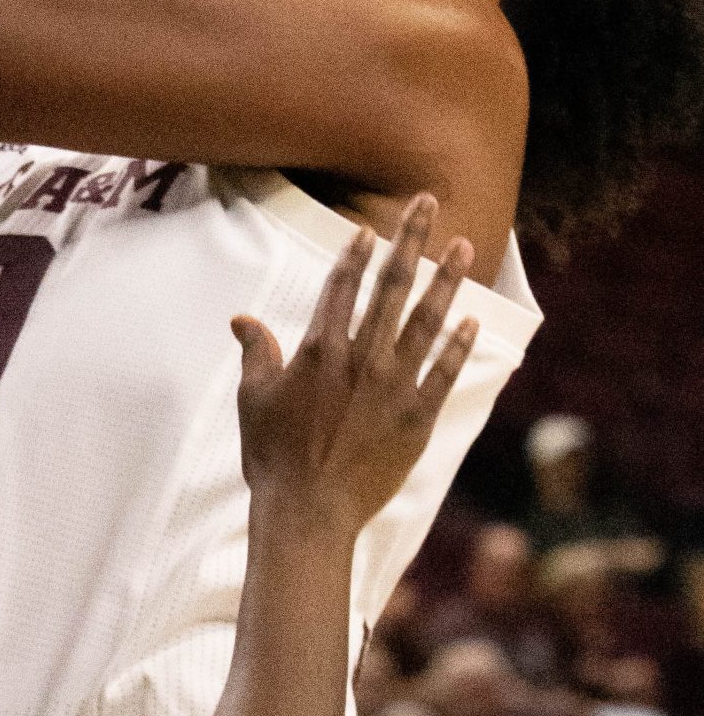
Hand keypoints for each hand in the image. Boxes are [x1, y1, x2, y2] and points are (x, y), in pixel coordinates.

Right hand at [232, 196, 477, 534]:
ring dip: (446, 280)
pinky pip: (445, 371)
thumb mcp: (253, 399)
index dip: (356, 254)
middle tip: (428, 204)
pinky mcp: (418, 416)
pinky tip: (472, 318)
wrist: (310, 511)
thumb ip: (256, 353)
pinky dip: (460, 343)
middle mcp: (361, 358)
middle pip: (390, 286)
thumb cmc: (274, 456)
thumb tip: (242, 319)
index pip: (342, 286)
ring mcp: (394, 385)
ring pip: (427, 319)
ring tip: (464, 246)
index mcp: (320, 349)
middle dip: (410, 241)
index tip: (370, 229)